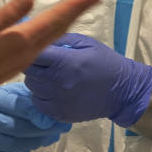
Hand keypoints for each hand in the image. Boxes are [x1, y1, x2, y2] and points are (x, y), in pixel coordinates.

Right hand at [0, 0, 100, 109]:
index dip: (75, 6)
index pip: (55, 19)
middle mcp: (29, 50)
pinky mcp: (17, 63)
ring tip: (75, 10)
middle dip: (76, 13)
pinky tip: (49, 30)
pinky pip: (43, 44)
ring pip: (53, 38)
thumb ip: (5, 17)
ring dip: (66, 23)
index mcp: (23, 40)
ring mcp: (24, 58)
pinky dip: (53, 32)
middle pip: (59, 29)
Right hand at [0, 83, 69, 151]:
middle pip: (16, 127)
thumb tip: (60, 121)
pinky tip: (28, 148)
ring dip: (34, 143)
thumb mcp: (19, 95)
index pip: (14, 104)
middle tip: (59, 129)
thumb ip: (37, 104)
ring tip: (48, 137)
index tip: (50, 119)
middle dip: (41, 130)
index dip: (33, 112)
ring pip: (13, 145)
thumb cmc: (8, 105)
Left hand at [24, 33, 151, 125]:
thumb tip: (38, 37)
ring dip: (37, 80)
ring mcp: (57, 100)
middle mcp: (57, 82)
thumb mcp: (84, 43)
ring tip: (52, 76)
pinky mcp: (58, 114)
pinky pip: (38, 103)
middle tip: (45, 62)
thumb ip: (60, 40)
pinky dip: (41, 95)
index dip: (32, 50)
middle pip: (29, 72)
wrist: (122, 91)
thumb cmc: (104, 62)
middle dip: (33, 64)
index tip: (37, 49)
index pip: (33, 54)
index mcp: (64, 62)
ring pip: (32, 88)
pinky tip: (53, 89)